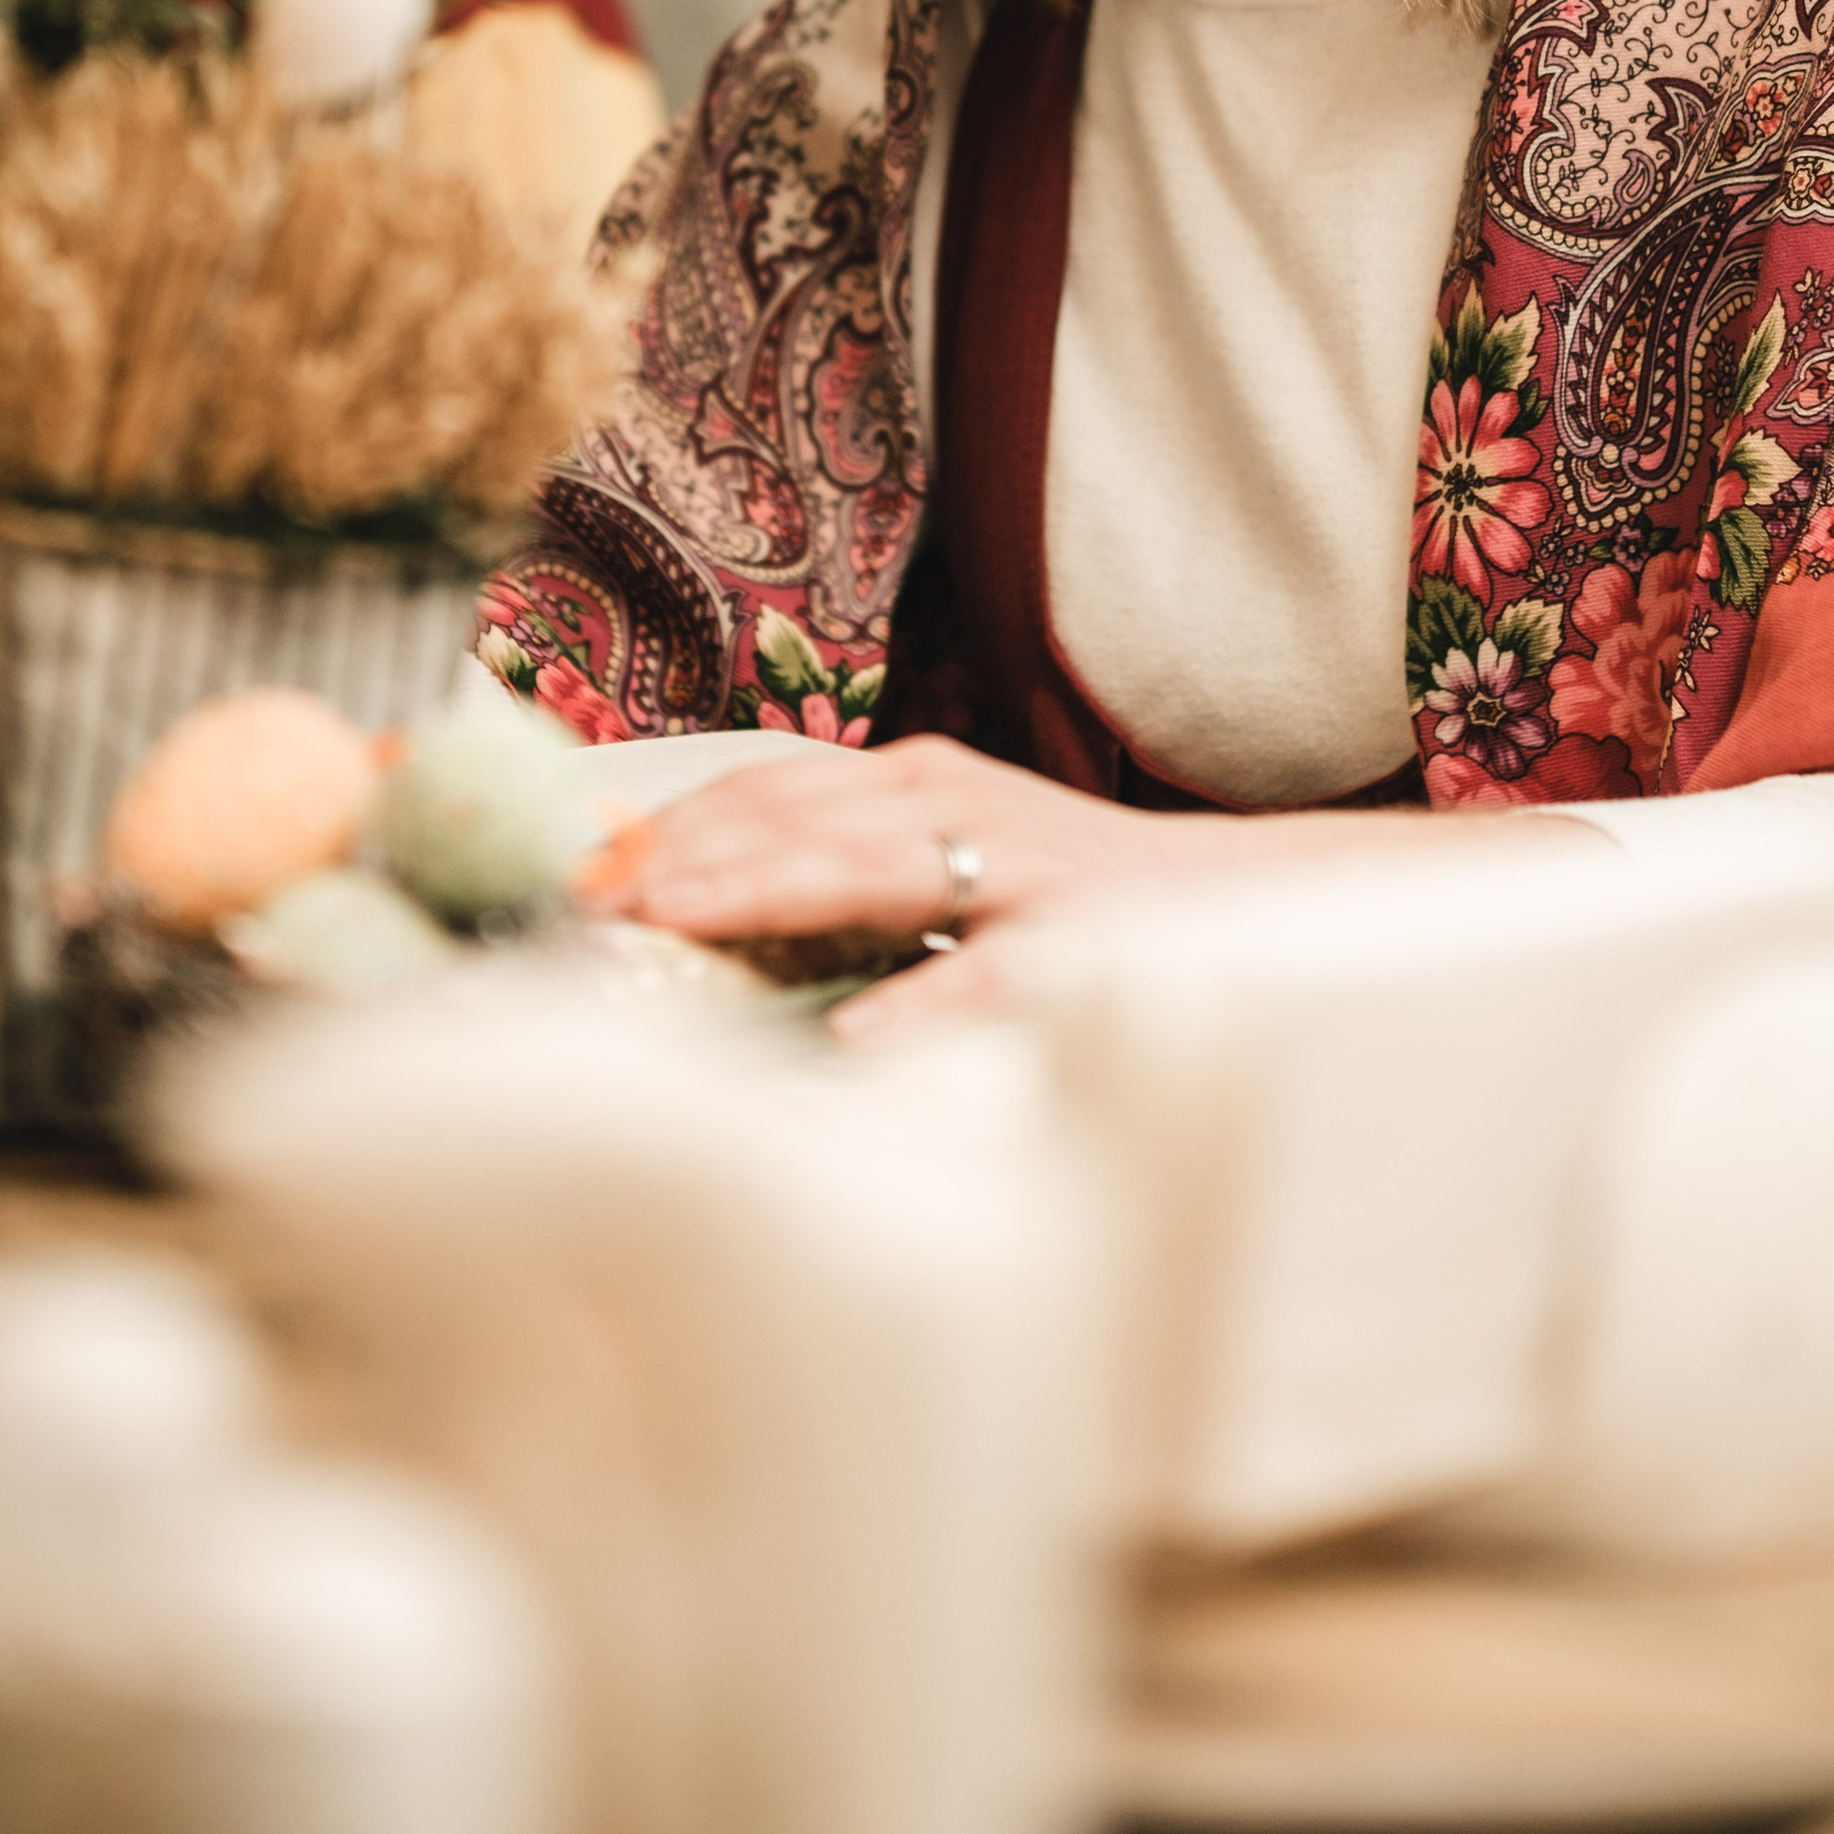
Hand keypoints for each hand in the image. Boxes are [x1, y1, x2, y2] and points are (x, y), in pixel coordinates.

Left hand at [598, 735, 1608, 1042]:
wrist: (1274, 910)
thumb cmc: (1093, 911)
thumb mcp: (958, 880)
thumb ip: (845, 900)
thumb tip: (689, 936)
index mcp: (918, 787)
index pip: (758, 792)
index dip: (653, 826)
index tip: (558, 870)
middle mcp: (958, 802)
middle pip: (787, 810)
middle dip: (673, 856)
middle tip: (572, 904)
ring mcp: (1022, 866)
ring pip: (864, 863)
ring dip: (753, 890)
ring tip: (660, 920)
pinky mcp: (1083, 940)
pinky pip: (985, 978)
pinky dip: (912, 1010)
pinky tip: (848, 1046)